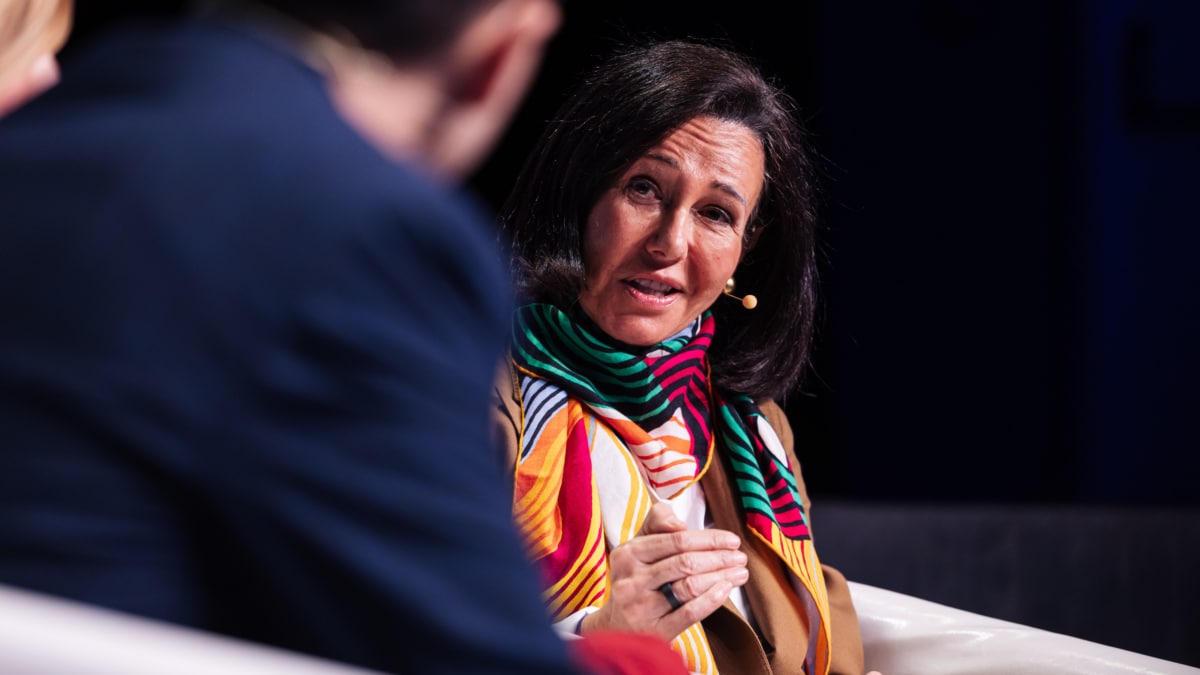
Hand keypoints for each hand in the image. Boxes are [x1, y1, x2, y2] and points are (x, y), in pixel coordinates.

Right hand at [580, 502, 748, 640]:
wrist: (615, 628)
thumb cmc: (635, 578)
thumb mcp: (638, 547)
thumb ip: (658, 522)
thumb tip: (680, 524)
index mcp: (627, 554)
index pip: (676, 540)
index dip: (709, 538)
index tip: (732, 540)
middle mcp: (631, 580)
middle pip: (685, 562)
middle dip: (719, 558)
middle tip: (741, 557)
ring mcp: (641, 608)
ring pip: (690, 586)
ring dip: (721, 577)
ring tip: (740, 572)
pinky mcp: (654, 631)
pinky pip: (689, 613)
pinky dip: (712, 599)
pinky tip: (726, 589)